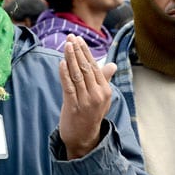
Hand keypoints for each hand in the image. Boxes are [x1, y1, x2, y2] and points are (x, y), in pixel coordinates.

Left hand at [58, 34, 116, 159]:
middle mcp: (97, 95)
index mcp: (105, 90)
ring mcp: (85, 101)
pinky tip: (61, 62)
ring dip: (70, 58)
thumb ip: (104, 80)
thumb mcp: (101, 97)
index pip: (94, 66)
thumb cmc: (91, 114)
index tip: (78, 39)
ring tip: (66, 45)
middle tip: (71, 37)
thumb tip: (112, 65)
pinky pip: (68, 86)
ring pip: (77, 75)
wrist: (83, 138)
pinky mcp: (73, 106)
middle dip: (78, 51)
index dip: (85, 51)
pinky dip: (64, 73)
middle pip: (86, 68)